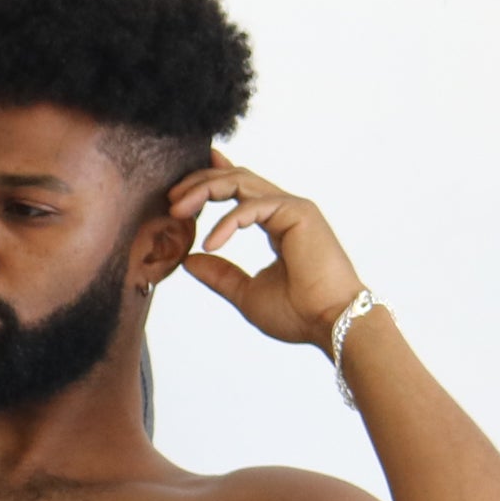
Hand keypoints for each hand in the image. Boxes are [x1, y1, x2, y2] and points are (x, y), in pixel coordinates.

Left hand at [166, 156, 367, 348]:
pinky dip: (226, 223)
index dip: (213, 177)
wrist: (330, 322)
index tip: (182, 182)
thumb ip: (219, 274)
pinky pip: (252, 207)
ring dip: (204, 191)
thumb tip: (189, 260)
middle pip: (236, 178)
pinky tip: (209, 244)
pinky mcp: (298, 213)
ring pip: (241, 182)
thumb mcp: (245, 292)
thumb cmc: (297, 313)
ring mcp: (293, 208)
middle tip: (169, 200)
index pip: (241, 190)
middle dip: (199, 182)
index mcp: (276, 223)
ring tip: (176, 211)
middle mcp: (285, 210)